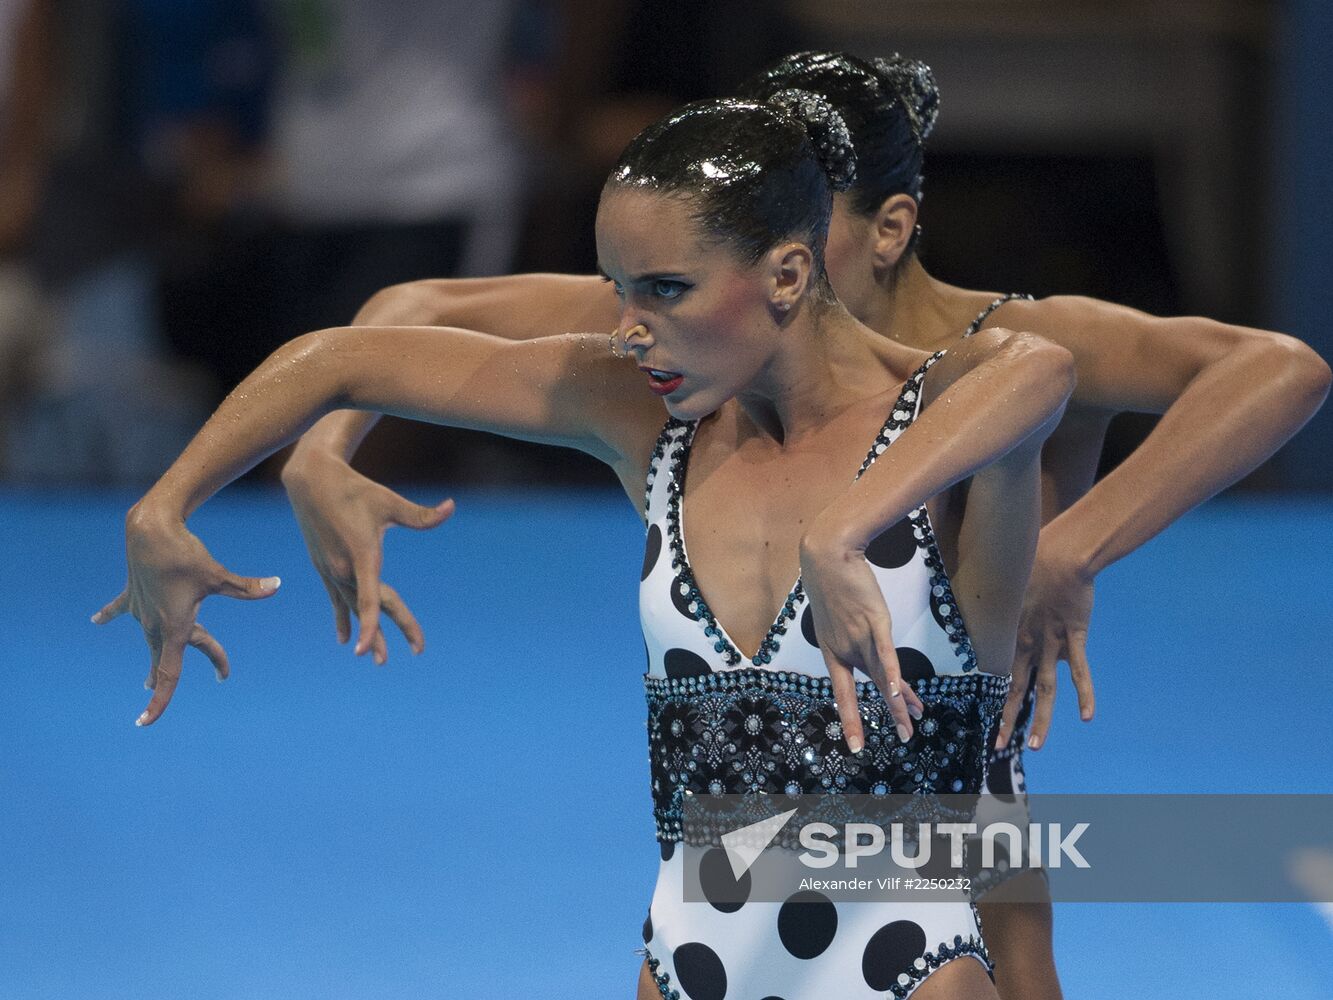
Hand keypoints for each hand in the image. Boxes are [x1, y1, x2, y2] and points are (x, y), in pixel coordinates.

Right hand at [92, 501, 281, 725]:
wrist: (151, 529)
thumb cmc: (185, 554)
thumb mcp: (217, 575)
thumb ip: (246, 588)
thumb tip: (277, 585)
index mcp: (174, 627)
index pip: (168, 674)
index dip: (160, 701)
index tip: (145, 722)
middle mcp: (154, 624)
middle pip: (173, 656)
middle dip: (186, 673)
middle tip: (224, 674)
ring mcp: (141, 610)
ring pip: (153, 639)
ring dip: (157, 656)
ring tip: (147, 682)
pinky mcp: (133, 594)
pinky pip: (121, 609)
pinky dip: (112, 615)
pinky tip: (97, 621)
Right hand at [282, 447, 453, 662]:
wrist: (310, 479)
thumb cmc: (355, 488)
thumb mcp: (389, 502)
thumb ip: (420, 515)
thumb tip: (452, 507)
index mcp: (362, 554)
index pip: (369, 599)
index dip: (371, 626)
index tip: (366, 651)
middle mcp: (344, 568)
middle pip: (371, 607)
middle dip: (392, 631)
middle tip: (420, 650)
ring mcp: (331, 569)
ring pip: (353, 607)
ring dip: (368, 632)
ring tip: (380, 659)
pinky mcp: (323, 566)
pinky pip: (337, 599)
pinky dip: (344, 618)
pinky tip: (345, 640)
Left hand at [800, 530, 923, 754]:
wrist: (828, 553)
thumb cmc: (833, 582)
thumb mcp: (838, 615)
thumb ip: (852, 632)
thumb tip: (864, 642)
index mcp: (834, 651)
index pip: (843, 692)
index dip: (851, 718)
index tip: (855, 746)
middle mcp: (846, 648)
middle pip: (873, 687)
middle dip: (891, 714)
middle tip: (904, 738)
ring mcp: (860, 636)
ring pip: (883, 675)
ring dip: (900, 701)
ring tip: (912, 724)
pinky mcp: (875, 621)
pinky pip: (886, 653)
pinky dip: (893, 673)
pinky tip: (899, 692)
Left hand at [995, 535, 1094, 751]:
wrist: (1062, 554)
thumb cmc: (1034, 564)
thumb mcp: (1010, 588)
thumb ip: (1005, 605)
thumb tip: (995, 605)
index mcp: (1011, 635)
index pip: (1000, 677)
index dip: (994, 702)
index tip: (987, 723)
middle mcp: (1028, 645)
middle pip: (1016, 690)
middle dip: (1007, 720)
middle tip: (999, 746)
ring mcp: (1051, 644)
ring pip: (1045, 691)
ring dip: (1040, 720)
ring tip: (1035, 746)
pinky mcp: (1075, 638)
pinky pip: (1079, 671)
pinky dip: (1085, 694)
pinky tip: (1087, 717)